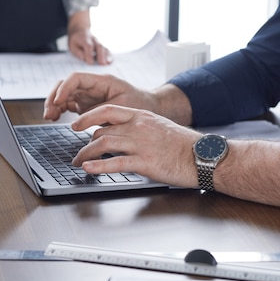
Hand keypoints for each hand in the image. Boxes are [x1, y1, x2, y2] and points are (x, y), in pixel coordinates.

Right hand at [43, 72, 156, 120]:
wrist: (148, 108)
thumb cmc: (139, 104)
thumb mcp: (122, 107)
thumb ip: (101, 111)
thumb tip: (81, 119)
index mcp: (102, 81)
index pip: (76, 78)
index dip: (65, 89)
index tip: (58, 101)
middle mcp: (92, 86)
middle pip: (65, 86)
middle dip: (54, 97)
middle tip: (49, 112)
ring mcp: (88, 96)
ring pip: (64, 96)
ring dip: (54, 104)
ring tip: (49, 117)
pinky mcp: (86, 106)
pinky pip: (68, 105)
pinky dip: (59, 110)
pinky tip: (54, 117)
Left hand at [68, 27, 110, 64]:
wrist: (80, 31)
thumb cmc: (76, 41)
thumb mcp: (73, 46)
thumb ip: (78, 52)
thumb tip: (85, 58)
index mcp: (85, 39)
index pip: (88, 46)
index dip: (90, 54)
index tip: (90, 63)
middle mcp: (93, 40)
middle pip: (99, 46)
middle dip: (101, 55)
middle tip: (102, 64)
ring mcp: (99, 43)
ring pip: (104, 48)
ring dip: (106, 56)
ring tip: (108, 63)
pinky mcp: (102, 46)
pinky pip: (106, 50)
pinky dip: (109, 56)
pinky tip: (110, 62)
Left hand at [70, 104, 201, 187]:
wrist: (203, 156)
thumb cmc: (184, 144)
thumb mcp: (159, 127)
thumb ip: (140, 128)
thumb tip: (123, 135)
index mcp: (142, 116)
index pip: (107, 110)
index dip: (88, 117)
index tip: (76, 124)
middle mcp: (138, 127)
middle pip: (101, 131)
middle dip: (85, 143)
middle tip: (78, 153)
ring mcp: (141, 144)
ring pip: (103, 144)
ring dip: (86, 155)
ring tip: (78, 163)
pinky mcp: (145, 162)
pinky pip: (115, 163)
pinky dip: (98, 166)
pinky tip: (88, 169)